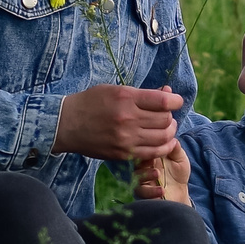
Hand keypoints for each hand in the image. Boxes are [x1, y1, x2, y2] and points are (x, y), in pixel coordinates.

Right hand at [55, 84, 184, 161]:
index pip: (164, 101)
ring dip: (170, 132)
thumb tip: (167, 93)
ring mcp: (126, 138)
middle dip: (171, 116)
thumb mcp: (115, 90)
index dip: (176, 100)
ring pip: (163, 137)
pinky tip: (165, 143)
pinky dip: (164, 147)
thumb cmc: (90, 102)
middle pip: (165, 120)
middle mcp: (128, 118)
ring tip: (167, 128)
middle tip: (167, 115)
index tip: (176, 100)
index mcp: (126, 98)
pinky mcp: (123, 153)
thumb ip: (141, 94)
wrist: (67, 124)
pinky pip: (153, 153)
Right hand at [136, 139, 191, 205]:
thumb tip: (172, 137)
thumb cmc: (178, 174)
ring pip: (135, 177)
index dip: (145, 148)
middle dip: (141, 160)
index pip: (143, 150)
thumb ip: (175, 149)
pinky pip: (142, 192)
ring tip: (157, 174)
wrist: (181, 192)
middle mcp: (143, 168)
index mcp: (150, 157)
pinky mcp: (144, 194)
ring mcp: (142, 181)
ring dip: (145, 175)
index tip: (152, 148)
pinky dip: (151, 191)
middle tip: (151, 161)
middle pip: (134, 162)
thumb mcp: (180, 159)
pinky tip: (161, 190)